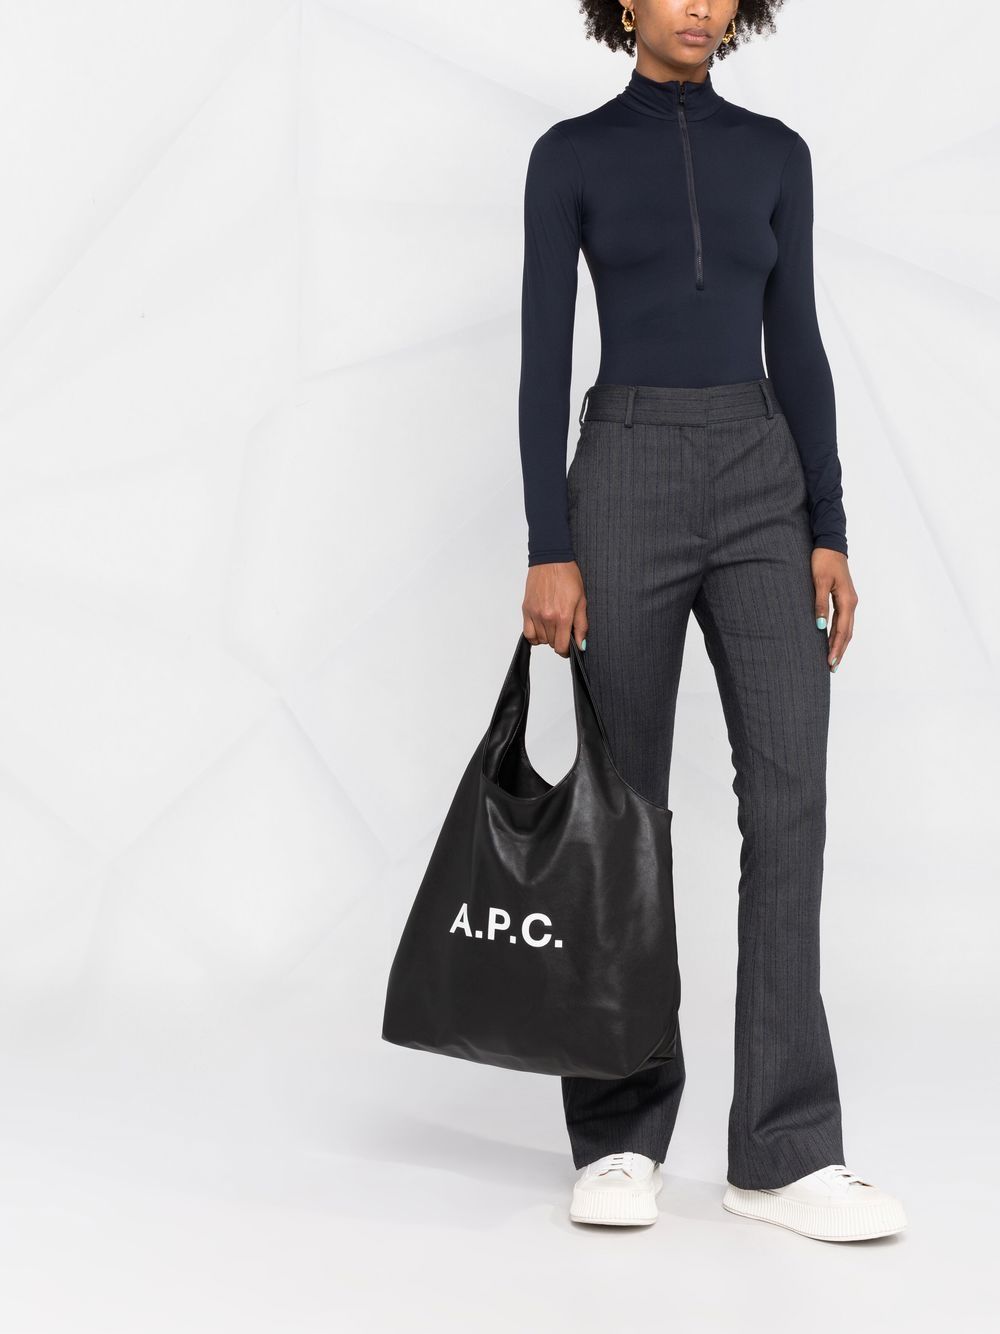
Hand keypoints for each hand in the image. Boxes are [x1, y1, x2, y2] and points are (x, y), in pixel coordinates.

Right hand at [522, 561, 587, 657]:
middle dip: (558, 640)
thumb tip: (581, 645)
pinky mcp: (526, 609)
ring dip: (547, 637)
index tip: (569, 645)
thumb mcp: (581, 600)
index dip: (566, 650)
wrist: (551, 559)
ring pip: (540, 640)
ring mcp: (535, 614)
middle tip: (563, 628)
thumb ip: (581, 625)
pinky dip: (534, 634)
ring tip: (553, 625)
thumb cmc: (568, 576)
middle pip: (550, 643)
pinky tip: (541, 627)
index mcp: (563, 616)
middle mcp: (547, 617)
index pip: (561, 647)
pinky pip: (527, 633)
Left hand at [811, 548, 857, 672]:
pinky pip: (843, 620)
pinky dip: (839, 633)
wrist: (830, 544)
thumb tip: (820, 626)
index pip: (842, 631)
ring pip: (846, 628)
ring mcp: (849, 600)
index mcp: (847, 601)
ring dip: (840, 644)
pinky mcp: (844, 598)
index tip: (830, 662)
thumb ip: (820, 604)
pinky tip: (832, 640)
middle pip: (847, 633)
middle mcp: (851, 602)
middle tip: (832, 667)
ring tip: (833, 659)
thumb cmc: (823, 561)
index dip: (836, 648)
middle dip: (840, 650)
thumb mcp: (819, 581)